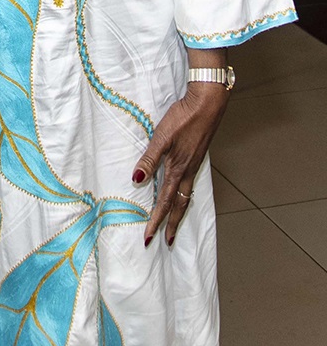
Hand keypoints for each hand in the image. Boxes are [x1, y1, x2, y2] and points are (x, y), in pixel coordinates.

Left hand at [133, 83, 228, 246]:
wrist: (207, 103)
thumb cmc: (183, 118)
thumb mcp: (162, 138)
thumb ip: (149, 159)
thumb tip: (137, 180)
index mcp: (178, 169)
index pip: (165, 202)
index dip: (156, 220)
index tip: (149, 238)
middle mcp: (188, 171)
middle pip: (180, 205)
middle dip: (172, 224)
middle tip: (167, 241)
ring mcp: (194, 164)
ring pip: (186, 195)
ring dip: (180, 211)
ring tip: (175, 223)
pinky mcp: (197, 155)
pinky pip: (190, 183)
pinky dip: (185, 194)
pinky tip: (182, 191)